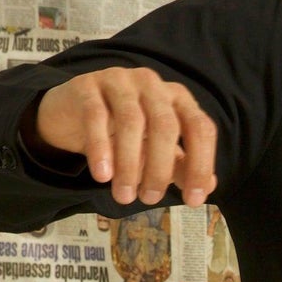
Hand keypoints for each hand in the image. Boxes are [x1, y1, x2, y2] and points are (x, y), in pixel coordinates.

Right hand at [34, 67, 218, 205]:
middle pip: (166, 126)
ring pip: (131, 121)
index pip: (200, 128)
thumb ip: (181, 165)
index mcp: (177, 98)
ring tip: (124, 196)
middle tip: (149, 199)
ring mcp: (120, 81)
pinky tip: (102, 176)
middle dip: (160, 168)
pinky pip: (96, 116)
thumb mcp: (155, 149)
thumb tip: (208, 187)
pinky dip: (100, 148)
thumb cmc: (122, 132)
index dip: (200, 164)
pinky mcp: (88, 85)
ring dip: (129, 164)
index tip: (193, 201)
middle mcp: (153, 84)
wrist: (73, 114)